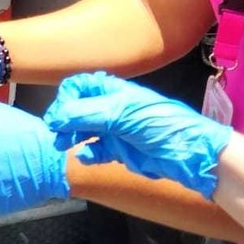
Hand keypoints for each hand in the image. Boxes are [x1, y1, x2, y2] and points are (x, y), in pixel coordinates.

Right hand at [43, 72, 232, 197]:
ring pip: (83, 130)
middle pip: (77, 109)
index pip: (78, 86)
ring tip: (63, 146)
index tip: (58, 116)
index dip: (65, 99)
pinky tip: (86, 156)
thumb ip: (86, 114)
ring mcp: (114, 130)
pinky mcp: (119, 151)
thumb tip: (55, 118)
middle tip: (56, 134)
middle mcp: (110, 107)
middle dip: (64, 119)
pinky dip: (87, 153)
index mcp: (112, 90)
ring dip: (71, 136)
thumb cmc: (159, 123)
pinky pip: (95, 150)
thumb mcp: (121, 113)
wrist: (189, 154)